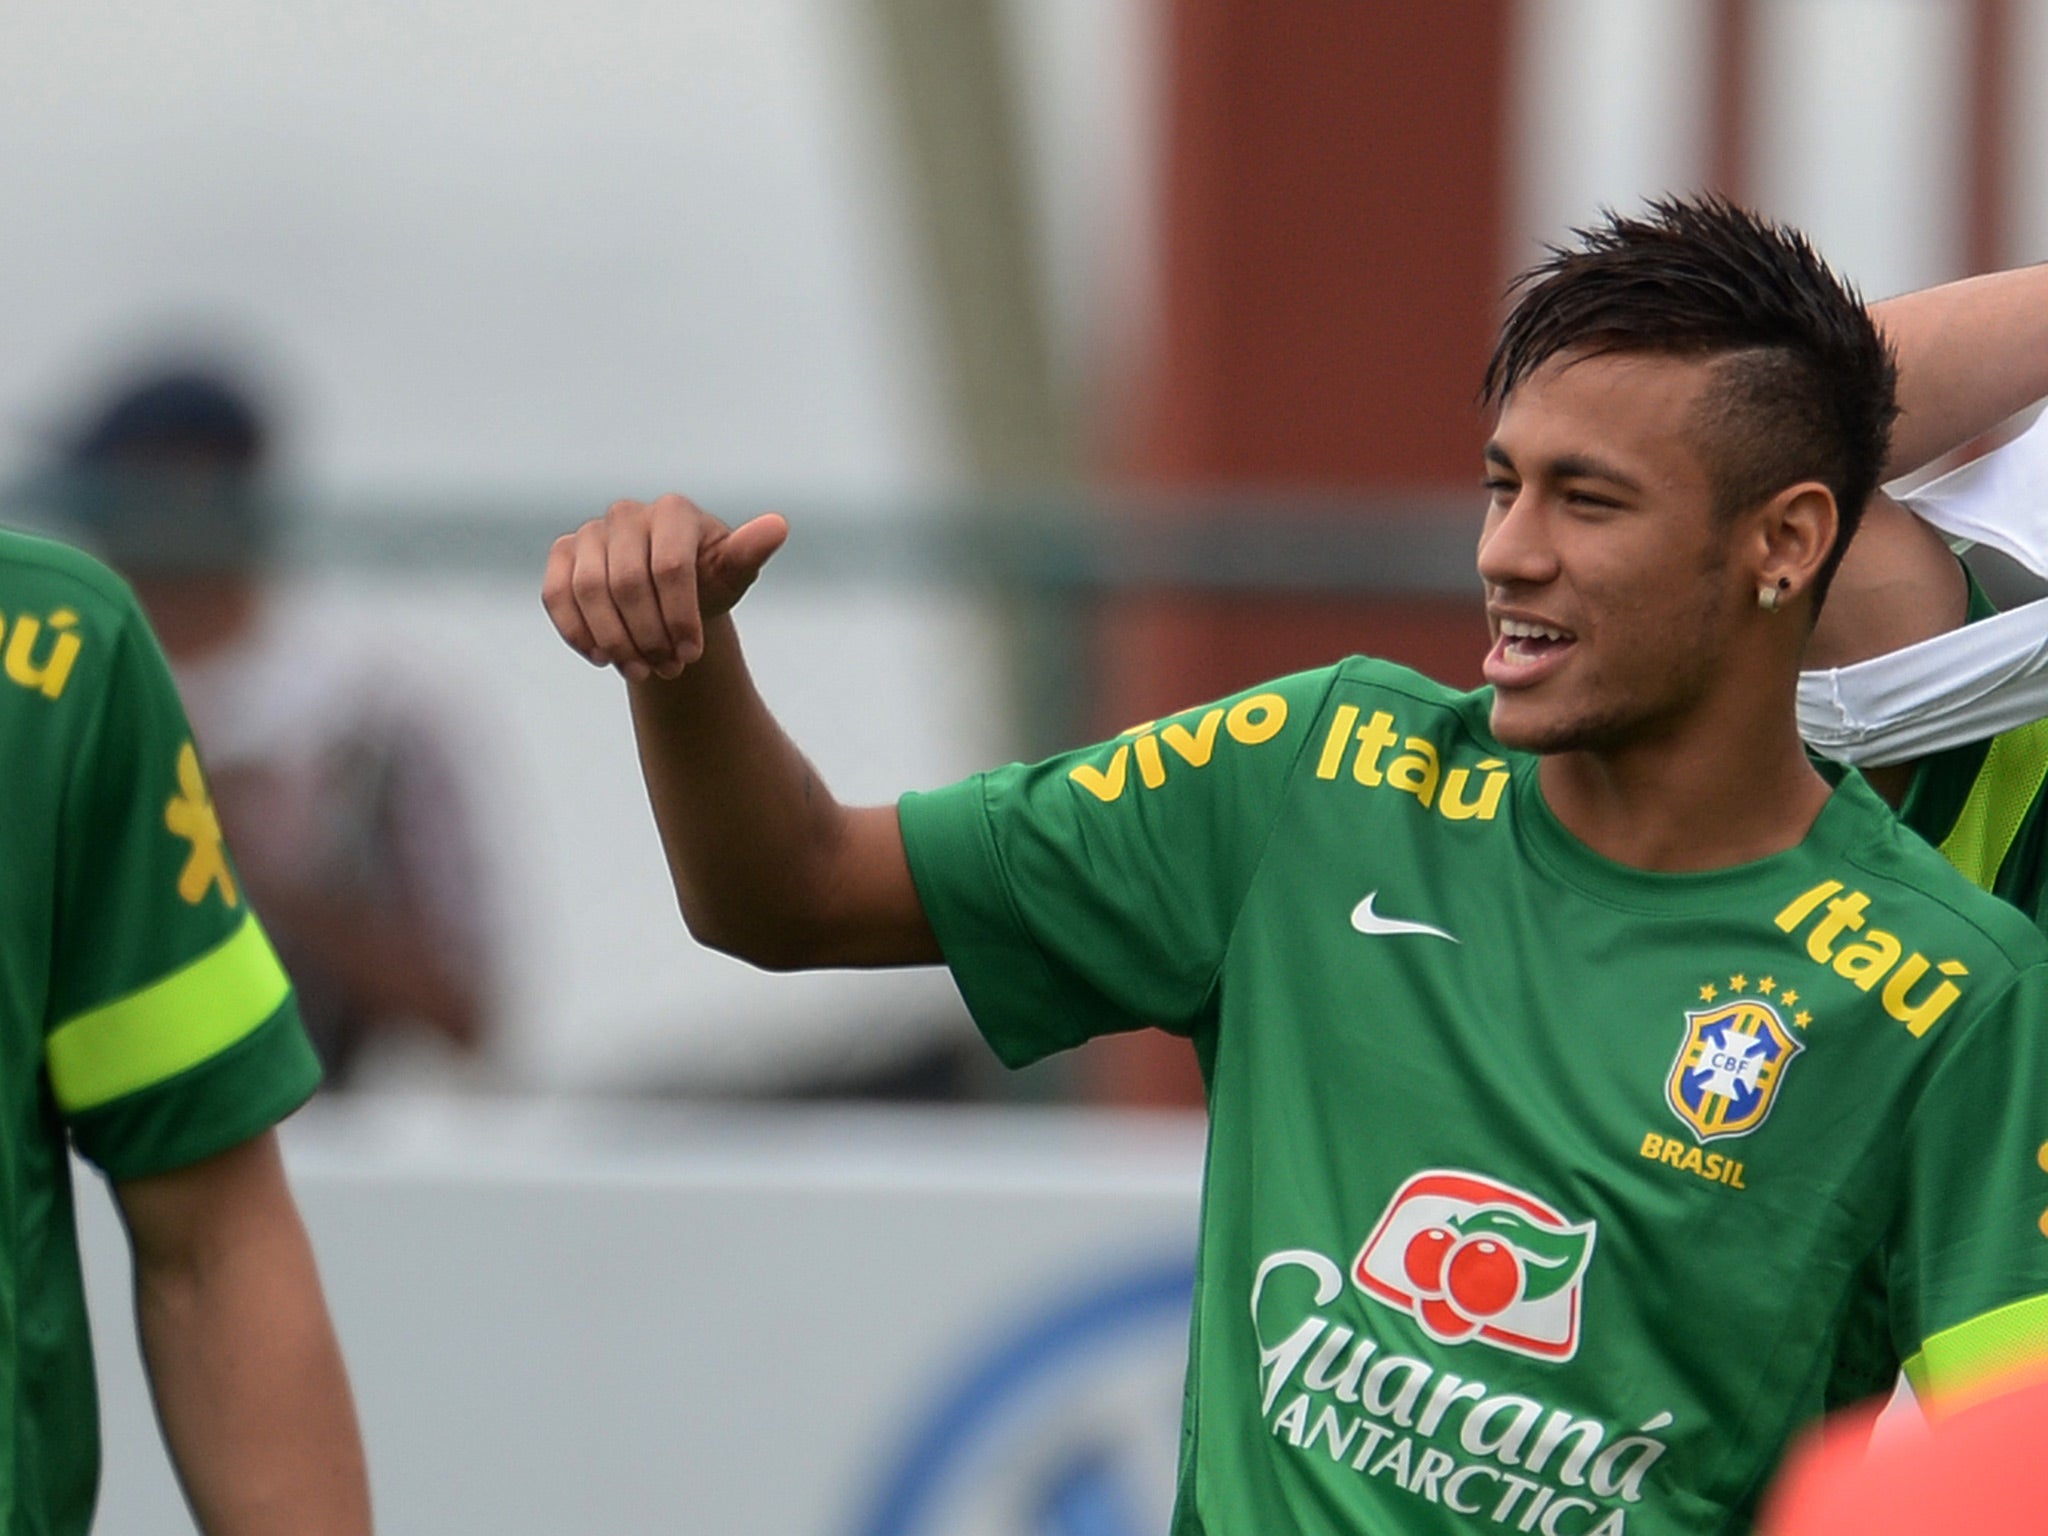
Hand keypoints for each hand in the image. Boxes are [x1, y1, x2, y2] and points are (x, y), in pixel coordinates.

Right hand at [542, 494, 788, 680]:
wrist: (672, 594)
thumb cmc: (707, 580)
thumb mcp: (732, 573)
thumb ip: (749, 553)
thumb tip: (778, 525)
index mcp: (674, 511)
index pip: (671, 567)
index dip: (680, 617)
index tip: (693, 655)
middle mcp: (627, 513)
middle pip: (627, 583)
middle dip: (648, 636)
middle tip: (669, 669)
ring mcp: (591, 531)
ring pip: (589, 591)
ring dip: (614, 641)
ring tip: (640, 672)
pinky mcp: (563, 554)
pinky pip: (556, 594)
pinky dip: (577, 631)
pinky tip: (602, 658)